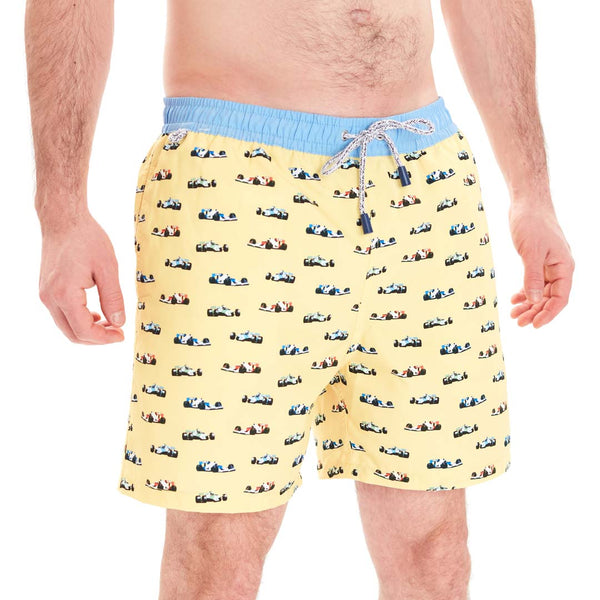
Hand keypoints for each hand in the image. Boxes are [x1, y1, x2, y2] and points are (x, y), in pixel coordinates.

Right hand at [38, 209, 125, 343]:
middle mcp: (50, 298)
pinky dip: (79, 320)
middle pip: (72, 334)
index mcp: (65, 294)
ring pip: (66, 326)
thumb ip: (113, 298)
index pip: (84, 331)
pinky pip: (62, 314)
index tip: (122, 335)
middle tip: (118, 332)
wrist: (64, 220)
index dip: (105, 338)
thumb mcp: (108, 268)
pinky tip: (95, 313)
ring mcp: (46, 294)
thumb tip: (119, 323)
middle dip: (97, 338)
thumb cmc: (87, 239)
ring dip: (88, 330)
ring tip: (110, 322)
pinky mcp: (47, 290)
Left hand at [508, 203, 573, 327]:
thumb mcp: (531, 252)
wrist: (527, 204)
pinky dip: (525, 292)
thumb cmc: (532, 223)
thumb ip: (532, 277)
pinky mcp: (537, 261)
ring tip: (514, 314)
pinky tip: (515, 300)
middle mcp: (559, 268)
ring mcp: (548, 265)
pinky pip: (534, 282)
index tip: (534, 325)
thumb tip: (534, 300)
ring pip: (541, 292)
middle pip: (550, 298)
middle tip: (518, 322)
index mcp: (564, 267)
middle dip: (535, 311)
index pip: (560, 298)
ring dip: (528, 304)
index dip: (548, 313)